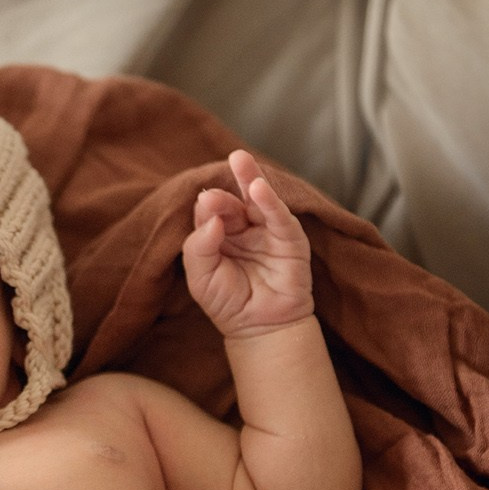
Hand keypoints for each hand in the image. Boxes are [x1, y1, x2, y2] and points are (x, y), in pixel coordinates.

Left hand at [182, 151, 312, 338]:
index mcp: (219, 235)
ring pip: (258, 200)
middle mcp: (243, 229)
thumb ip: (198, 246)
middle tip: (222, 173)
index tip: (203, 207)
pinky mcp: (290, 240)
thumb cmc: (227, 303)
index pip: (210, 213)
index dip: (207, 208)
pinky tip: (259, 188)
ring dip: (250, 178)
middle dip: (226, 189)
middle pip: (234, 200)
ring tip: (240, 160)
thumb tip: (210, 218)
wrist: (259, 329)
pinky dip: (270, 201)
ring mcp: (267, 232)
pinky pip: (279, 217)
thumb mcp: (200, 277)